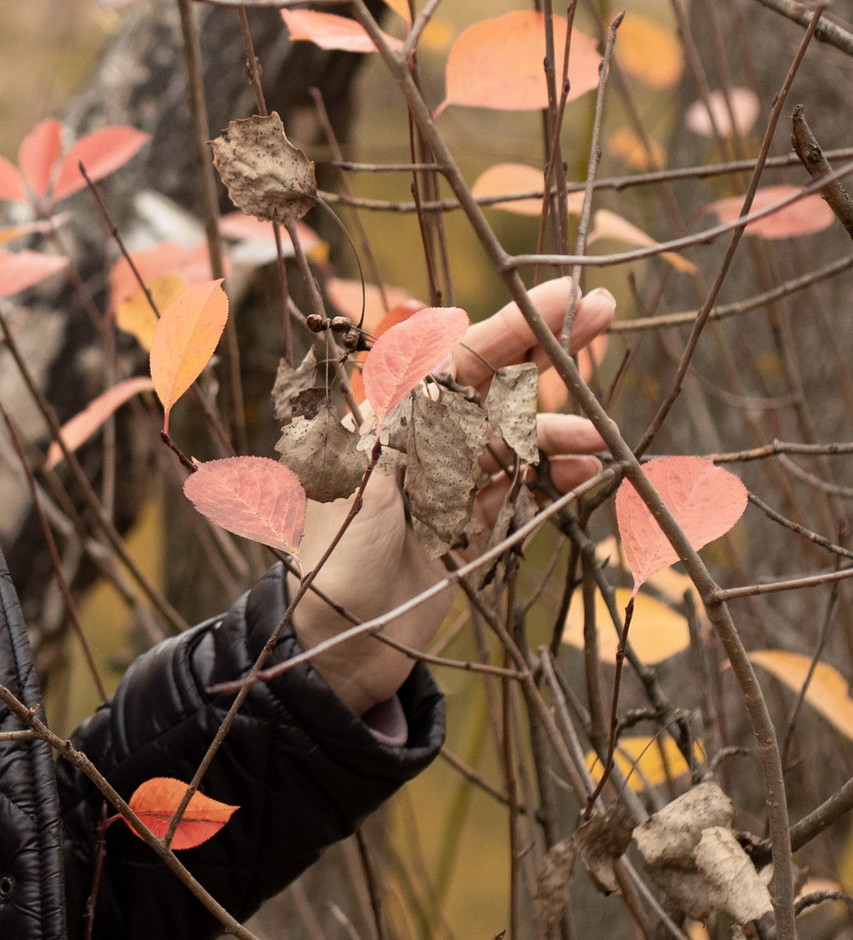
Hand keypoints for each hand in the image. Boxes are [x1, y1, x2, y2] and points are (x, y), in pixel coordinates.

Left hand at [289, 277, 612, 715]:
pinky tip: (587, 470)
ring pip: (513, 431)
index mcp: (383, 416)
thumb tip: (438, 347)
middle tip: (603, 312)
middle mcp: (414, 435)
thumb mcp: (366, 482)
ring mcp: (442, 475)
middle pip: (490, 379)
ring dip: (557, 428)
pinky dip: (553, 470)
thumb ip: (409, 420)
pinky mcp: (464, 517)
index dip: (510, 324)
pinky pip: (519, 479)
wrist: (339, 644)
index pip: (455, 356)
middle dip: (544, 349)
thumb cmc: (334, 560)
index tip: (562, 295)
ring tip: (600, 438)